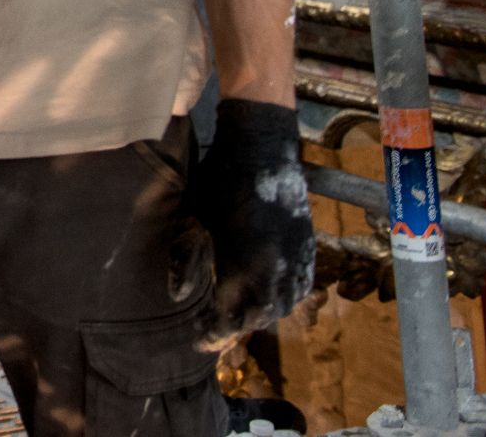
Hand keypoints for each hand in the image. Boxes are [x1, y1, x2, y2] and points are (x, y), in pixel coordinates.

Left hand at [176, 99, 315, 348]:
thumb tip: (176, 295)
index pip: (234, 314)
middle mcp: (276, 265)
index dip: (216, 333)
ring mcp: (298, 255)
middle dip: (237, 326)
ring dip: (264, 314)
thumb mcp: (193, 214)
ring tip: (241, 315)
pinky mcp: (309, 244)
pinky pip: (304, 285)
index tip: (201, 341)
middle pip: (261, 314)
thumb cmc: (219, 177)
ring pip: (286, 304)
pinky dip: (289, 299)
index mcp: (245, 259)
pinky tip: (274, 299)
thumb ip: (184, 256)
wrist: (263, 144)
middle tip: (216, 330)